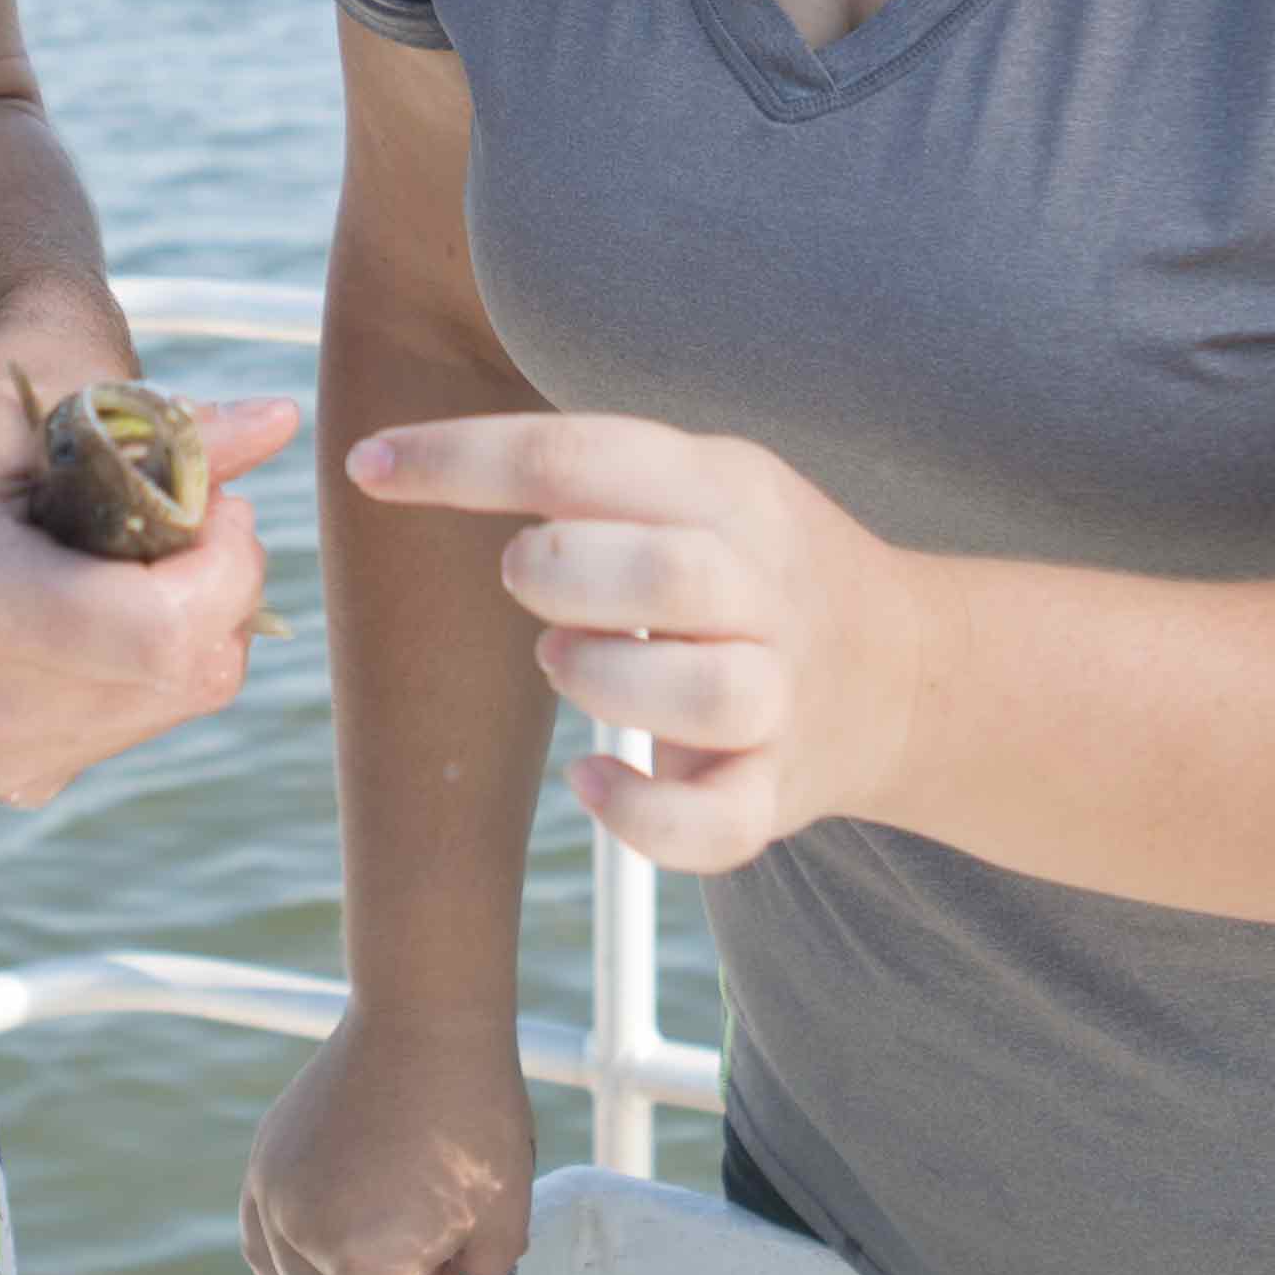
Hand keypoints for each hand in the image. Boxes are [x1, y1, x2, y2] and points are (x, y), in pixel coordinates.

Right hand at [0, 379, 298, 806]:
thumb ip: (148, 428)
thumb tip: (283, 421)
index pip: (171, 631)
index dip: (225, 561)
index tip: (204, 498)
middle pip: (198, 672)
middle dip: (222, 583)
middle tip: (174, 512)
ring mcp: (0, 761)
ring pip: (181, 701)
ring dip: (187, 619)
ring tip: (109, 552)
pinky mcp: (10, 780)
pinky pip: (134, 721)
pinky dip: (142, 660)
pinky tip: (75, 603)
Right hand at [241, 1015, 534, 1274]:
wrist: (423, 1012)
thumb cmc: (474, 1113)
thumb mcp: (502, 1215)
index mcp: (370, 1254)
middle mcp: (307, 1229)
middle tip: (432, 1259)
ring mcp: (276, 1190)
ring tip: (393, 1225)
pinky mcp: (264, 1158)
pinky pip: (266, 1235)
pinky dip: (295, 1249)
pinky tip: (340, 1222)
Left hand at [346, 413, 941, 873]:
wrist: (908, 674)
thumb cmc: (746, 569)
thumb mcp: (697, 483)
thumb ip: (588, 472)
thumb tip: (408, 452)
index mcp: (727, 487)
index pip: (580, 453)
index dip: (458, 459)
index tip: (365, 466)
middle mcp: (764, 583)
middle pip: (662, 572)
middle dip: (557, 573)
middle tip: (523, 578)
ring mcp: (783, 694)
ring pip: (703, 695)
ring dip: (601, 680)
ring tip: (564, 663)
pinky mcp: (781, 792)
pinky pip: (716, 822)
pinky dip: (641, 815)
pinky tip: (593, 783)